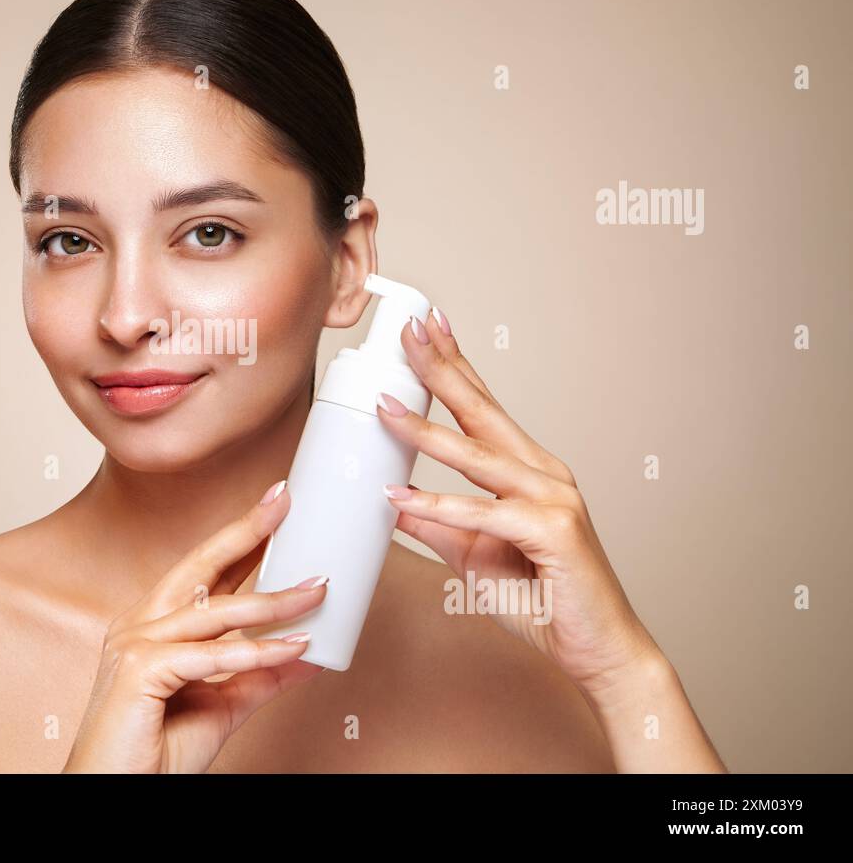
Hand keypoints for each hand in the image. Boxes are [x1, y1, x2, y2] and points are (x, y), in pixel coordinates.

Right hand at [63, 480, 326, 772]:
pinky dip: (258, 651)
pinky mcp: (140, 669)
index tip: (275, 508)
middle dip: (245, 531)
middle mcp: (139, 625)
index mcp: (152, 626)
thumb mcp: (221, 706)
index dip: (240, 538)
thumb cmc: (154, 754)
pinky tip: (293, 646)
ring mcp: (135, 643)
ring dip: (273, 602)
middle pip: (199, 566)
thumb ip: (258, 677)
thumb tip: (307, 655)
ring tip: (317, 592)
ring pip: (215, 611)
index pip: (202, 572)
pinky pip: (213, 655)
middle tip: (285, 501)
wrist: (115, 796)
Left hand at [377, 306, 725, 770]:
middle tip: (409, 331)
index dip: (452, 368)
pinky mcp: (552, 531)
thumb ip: (437, 525)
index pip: (482, 409)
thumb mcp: (472, 555)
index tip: (423, 332)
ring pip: (478, 457)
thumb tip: (391, 502)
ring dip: (426, 432)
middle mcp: (544, 474)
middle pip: (482, 412)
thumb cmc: (543, 599)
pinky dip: (438, 506)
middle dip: (442, 368)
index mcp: (528, 471)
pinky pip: (483, 514)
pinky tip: (399, 497)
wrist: (594, 648)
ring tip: (386, 407)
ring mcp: (553, 498)